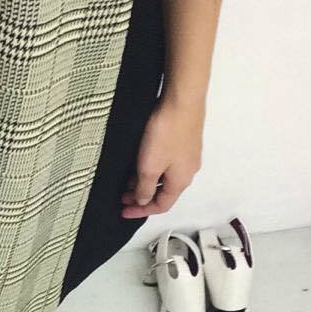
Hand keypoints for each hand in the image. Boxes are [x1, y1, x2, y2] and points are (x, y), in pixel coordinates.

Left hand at [120, 98, 204, 218]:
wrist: (182, 100)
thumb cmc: (167, 133)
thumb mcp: (150, 166)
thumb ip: (145, 187)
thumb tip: (144, 200)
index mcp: (181, 181)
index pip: (161, 206)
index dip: (141, 211)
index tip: (124, 211)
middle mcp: (188, 170)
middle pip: (164, 192)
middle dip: (142, 196)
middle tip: (122, 196)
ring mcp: (187, 154)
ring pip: (164, 176)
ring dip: (145, 181)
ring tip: (126, 180)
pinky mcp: (184, 140)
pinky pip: (167, 162)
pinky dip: (152, 168)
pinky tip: (140, 161)